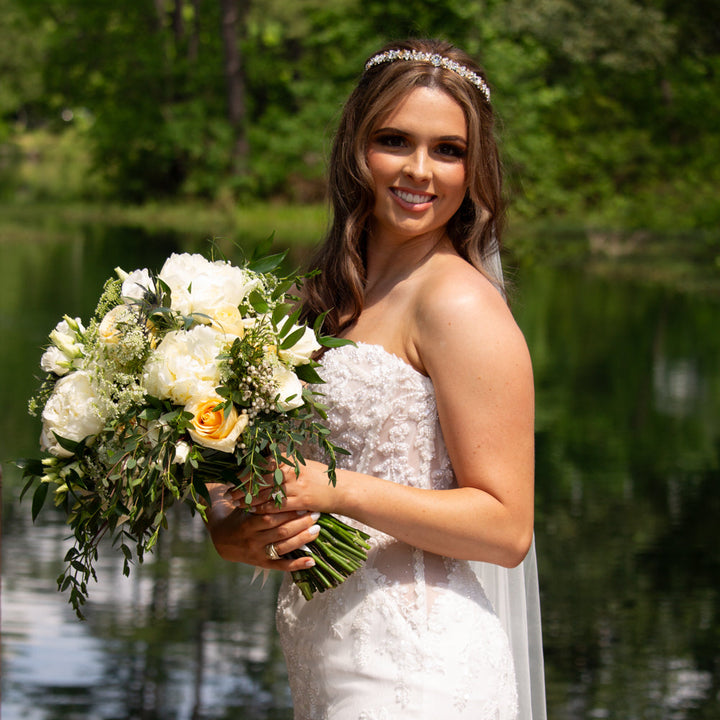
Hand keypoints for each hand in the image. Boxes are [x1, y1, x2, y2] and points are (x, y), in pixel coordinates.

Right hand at [204, 483, 319, 571]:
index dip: (288, 512)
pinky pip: (281, 566)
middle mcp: (253, 540)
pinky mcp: (262, 564)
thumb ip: (257, 496)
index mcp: (248, 524)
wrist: (221, 539)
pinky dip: (297, 565)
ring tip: (317, 530)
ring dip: (302, 539)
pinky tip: (311, 561)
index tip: (304, 504)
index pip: (271, 518)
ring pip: (284, 548)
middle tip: (316, 514)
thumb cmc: (237, 516)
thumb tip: (275, 475)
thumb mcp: (243, 505)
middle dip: (300, 523)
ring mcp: (258, 553)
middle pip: (280, 532)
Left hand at [243, 459, 338, 516]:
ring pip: (267, 493)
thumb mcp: (304, 465)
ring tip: (237, 503)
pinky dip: (263, 509)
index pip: (264, 464)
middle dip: (244, 486)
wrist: (342, 490)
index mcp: (292, 460)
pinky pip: (277, 506)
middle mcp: (293, 471)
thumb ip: (286, 463)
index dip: (247, 471)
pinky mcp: (301, 501)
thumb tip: (267, 461)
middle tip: (230, 493)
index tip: (235, 477)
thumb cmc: (322, 477)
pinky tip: (253, 512)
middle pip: (261, 478)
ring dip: (250, 499)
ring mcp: (297, 486)